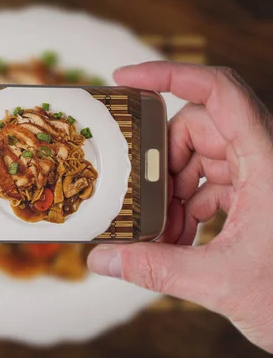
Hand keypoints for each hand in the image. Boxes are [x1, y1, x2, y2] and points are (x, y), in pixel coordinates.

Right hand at [88, 61, 272, 352]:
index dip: (170, 74)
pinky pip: (213, 180)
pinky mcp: (259, 193)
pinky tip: (179, 236)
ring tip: (163, 229)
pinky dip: (189, 203)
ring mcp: (263, 175)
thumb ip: (156, 269)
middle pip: (200, 124)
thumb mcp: (222, 283)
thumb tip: (102, 258)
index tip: (125, 79)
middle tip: (143, 195)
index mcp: (268, 162)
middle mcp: (267, 158)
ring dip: (174, 188)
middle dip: (163, 159)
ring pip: (204, 154)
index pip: (220, 91)